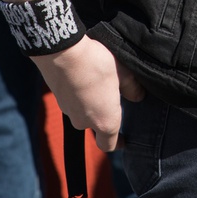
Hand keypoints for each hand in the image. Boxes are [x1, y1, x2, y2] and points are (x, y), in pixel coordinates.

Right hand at [32, 35, 143, 151]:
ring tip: (98, 82)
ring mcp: (69, 112)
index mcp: (104, 121)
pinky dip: (79, 94)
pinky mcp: (58, 99)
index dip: (117, 143)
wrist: (62, 52)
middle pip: (96, 126)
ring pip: (83, 113)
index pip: (109, 145)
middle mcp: (84, 122)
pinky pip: (73, 101)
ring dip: (91, 103)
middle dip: (104, 116)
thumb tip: (138, 96)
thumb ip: (132, 88)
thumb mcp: (123, 72)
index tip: (123, 140)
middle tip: (112, 99)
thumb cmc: (97, 63)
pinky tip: (84, 77)